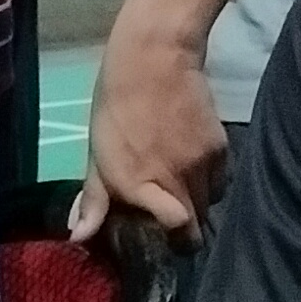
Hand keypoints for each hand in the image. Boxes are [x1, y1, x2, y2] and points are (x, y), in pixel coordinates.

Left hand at [70, 0, 227, 245]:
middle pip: (196, 227)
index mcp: (138, 183)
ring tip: (180, 188)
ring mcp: (201, 165)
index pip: (178, 232)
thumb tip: (79, 237)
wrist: (155, 58)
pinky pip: (221, 182)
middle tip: (169, 219)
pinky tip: (193, 166)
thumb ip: (93, 199)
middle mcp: (174, 179)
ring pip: (210, 205)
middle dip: (185, 232)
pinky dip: (210, 183)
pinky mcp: (221, 149)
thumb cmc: (116, 105)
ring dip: (197, 205)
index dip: (174, 243)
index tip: (163, 241)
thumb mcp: (96, 153)